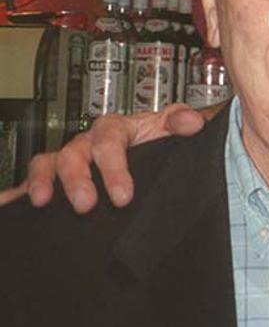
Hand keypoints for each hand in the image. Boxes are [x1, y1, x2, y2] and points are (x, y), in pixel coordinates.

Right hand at [1, 104, 207, 213]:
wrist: (152, 159)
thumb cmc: (157, 143)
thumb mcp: (171, 131)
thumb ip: (181, 123)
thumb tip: (193, 122)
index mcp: (117, 130)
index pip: (110, 140)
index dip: (114, 166)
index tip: (123, 195)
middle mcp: (88, 143)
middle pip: (74, 153)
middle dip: (77, 179)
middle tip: (86, 205)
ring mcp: (69, 161)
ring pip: (47, 163)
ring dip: (43, 181)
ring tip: (43, 201)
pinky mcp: (55, 180)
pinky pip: (29, 181)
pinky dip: (16, 191)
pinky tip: (9, 202)